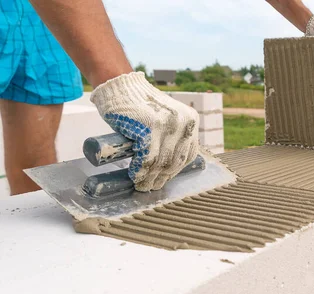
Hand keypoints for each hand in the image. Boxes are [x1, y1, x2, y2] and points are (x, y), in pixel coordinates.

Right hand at [90, 71, 200, 191]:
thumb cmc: (140, 105)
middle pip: (174, 160)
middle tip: (152, 186)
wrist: (120, 85)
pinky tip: (134, 176)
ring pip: (161, 162)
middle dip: (162, 177)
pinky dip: (140, 171)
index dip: (175, 170)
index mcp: (191, 121)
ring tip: (142, 185)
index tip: (165, 178)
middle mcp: (183, 123)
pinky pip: (146, 158)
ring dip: (150, 178)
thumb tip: (169, 166)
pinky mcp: (149, 129)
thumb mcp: (167, 118)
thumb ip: (173, 136)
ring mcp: (166, 125)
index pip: (188, 154)